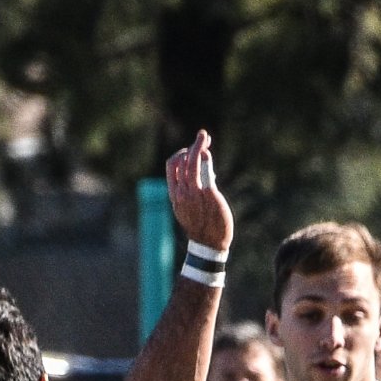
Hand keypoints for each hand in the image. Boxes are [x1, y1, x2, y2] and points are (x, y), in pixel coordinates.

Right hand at [166, 130, 232, 253]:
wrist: (209, 244)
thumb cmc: (202, 227)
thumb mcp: (189, 208)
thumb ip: (192, 190)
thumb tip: (202, 171)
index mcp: (175, 195)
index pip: (171, 166)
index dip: (180, 153)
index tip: (192, 151)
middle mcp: (182, 192)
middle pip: (181, 160)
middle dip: (191, 146)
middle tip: (203, 140)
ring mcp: (194, 192)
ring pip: (191, 161)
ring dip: (198, 145)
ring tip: (204, 136)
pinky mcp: (208, 193)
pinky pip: (204, 169)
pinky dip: (205, 157)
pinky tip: (207, 151)